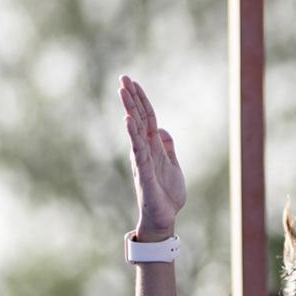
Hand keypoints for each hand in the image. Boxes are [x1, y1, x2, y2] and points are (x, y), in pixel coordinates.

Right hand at [119, 75, 185, 236]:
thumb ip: (167, 147)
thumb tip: (163, 130)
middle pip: (138, 118)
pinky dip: (133, 135)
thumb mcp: (172, 165)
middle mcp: (145, 149)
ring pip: (135, 130)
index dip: (141, 100)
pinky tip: (129, 120)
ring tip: (123, 91)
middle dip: (132, 98)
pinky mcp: (144, 172)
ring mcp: (143, 159)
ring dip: (130, 110)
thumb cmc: (166, 193)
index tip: (132, 82)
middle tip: (123, 78)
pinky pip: (138, 150)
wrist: (164, 217)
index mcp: (153, 146)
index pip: (146, 118)